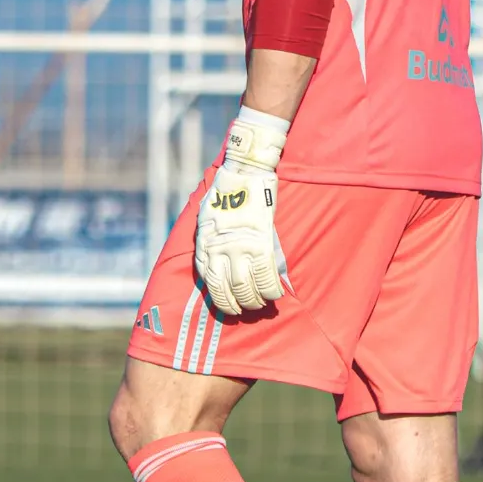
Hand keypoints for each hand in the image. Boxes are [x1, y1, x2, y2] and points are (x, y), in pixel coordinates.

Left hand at [195, 110, 288, 315]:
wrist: (243, 173)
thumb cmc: (225, 192)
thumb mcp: (206, 219)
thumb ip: (211, 241)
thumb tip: (218, 260)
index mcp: (205, 247)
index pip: (210, 285)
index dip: (222, 301)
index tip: (230, 307)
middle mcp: (219, 251)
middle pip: (228, 291)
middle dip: (239, 305)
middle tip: (249, 308)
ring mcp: (240, 248)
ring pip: (247, 288)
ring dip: (256, 301)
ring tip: (263, 303)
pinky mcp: (261, 243)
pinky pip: (267, 276)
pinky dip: (272, 289)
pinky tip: (277, 293)